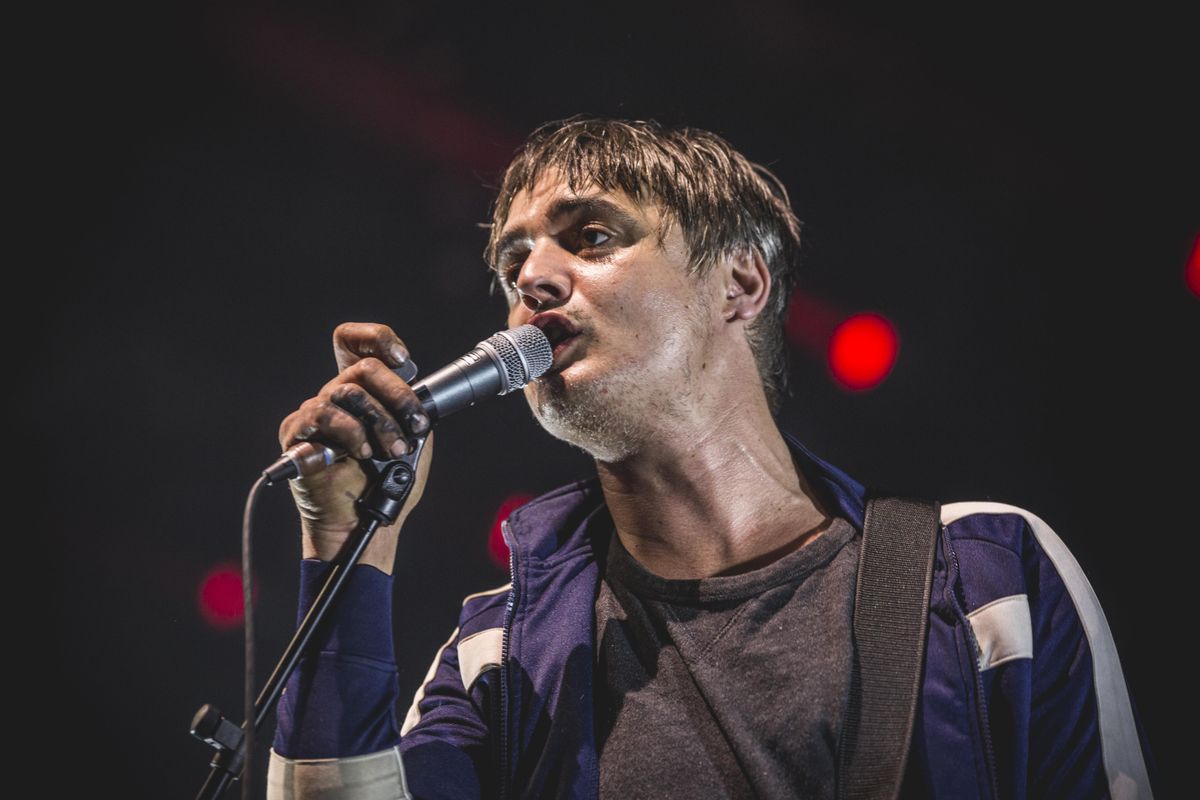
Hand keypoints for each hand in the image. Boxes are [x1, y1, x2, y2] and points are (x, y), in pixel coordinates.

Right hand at [277, 322, 434, 572]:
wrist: (365, 520)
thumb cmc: (388, 481)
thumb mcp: (415, 438)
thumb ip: (414, 407)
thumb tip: (422, 391)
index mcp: (363, 391)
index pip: (354, 343)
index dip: (377, 339)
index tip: (402, 358)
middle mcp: (336, 395)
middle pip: (363, 367)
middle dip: (399, 395)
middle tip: (416, 425)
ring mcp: (315, 412)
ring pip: (349, 392)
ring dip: (382, 421)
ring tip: (393, 449)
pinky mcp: (296, 432)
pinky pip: (324, 415)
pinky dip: (351, 433)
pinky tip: (362, 453)